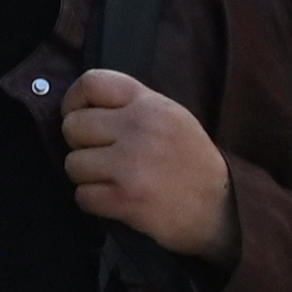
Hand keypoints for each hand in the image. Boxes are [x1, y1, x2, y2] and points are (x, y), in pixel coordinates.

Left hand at [59, 70, 231, 261]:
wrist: (219, 208)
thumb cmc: (188, 162)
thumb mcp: (170, 118)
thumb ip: (129, 106)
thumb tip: (79, 107)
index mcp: (151, 104)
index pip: (92, 82)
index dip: (73, 101)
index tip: (79, 116)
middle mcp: (140, 128)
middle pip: (72, 126)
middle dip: (81, 145)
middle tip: (104, 156)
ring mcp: (132, 164)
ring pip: (73, 164)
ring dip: (87, 176)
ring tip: (115, 179)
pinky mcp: (125, 198)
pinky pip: (81, 196)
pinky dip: (94, 201)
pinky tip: (118, 199)